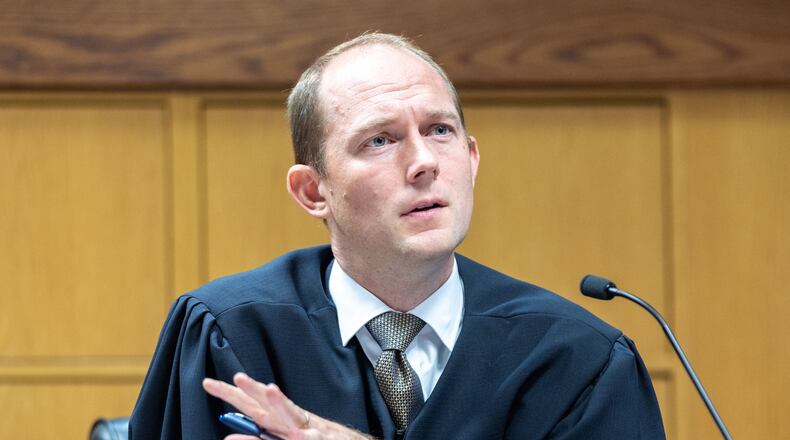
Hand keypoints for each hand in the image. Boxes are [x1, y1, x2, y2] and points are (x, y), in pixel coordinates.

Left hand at [203, 373, 371, 439]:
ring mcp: (309, 431)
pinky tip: (297, 433)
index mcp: (282, 421)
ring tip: (269, 390)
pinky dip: (303, 437)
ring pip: (292, 418)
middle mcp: (293, 422)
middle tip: (235, 379)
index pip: (253, 405)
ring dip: (282, 404)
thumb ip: (258, 439)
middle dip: (252, 392)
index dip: (232, 394)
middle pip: (268, 406)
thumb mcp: (284, 438)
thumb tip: (229, 435)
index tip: (210, 384)